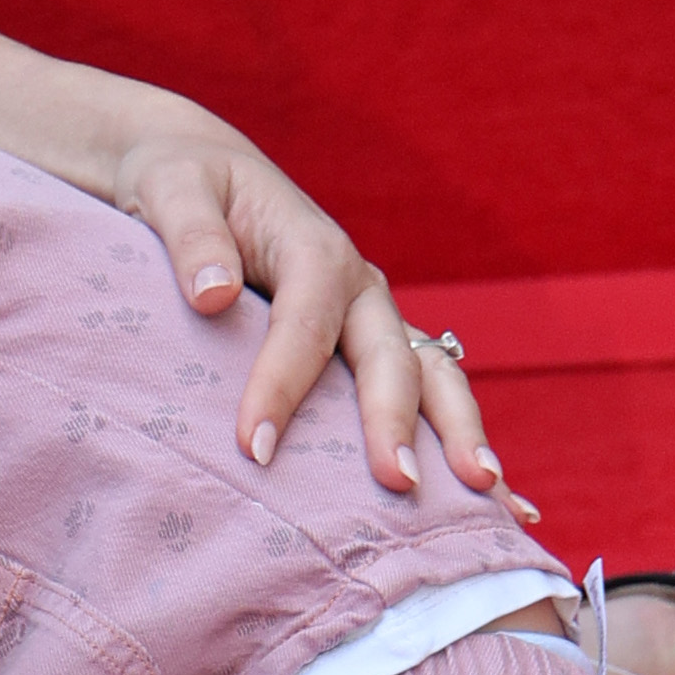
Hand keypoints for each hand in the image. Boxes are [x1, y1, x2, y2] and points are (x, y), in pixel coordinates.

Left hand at [107, 98, 500, 503]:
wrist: (202, 176)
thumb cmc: (181, 183)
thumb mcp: (170, 187)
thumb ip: (191, 234)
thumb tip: (212, 295)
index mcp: (314, 247)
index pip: (304, 325)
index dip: (282, 386)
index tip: (254, 447)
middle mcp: (359, 287)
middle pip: (391, 356)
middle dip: (396, 422)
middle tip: (399, 486)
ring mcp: (374, 319)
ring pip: (431, 376)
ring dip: (458, 432)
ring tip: (484, 495)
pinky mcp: (371, 347)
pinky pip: (423, 394)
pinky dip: (458, 440)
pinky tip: (503, 499)